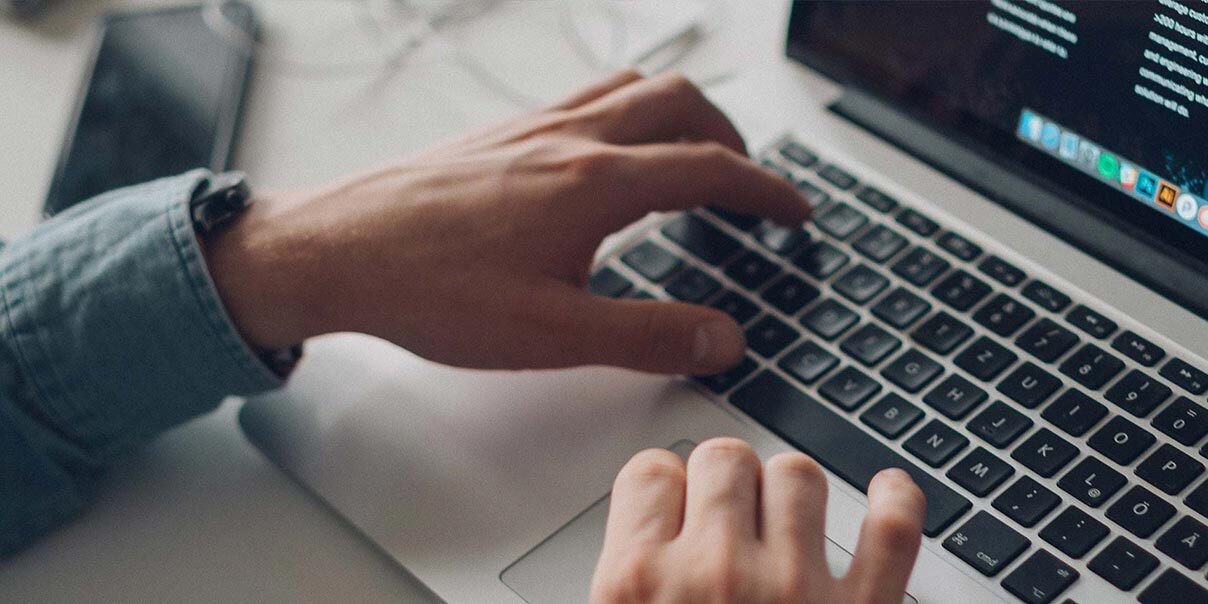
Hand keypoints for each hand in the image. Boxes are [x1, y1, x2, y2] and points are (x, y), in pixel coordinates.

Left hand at [204, 70, 809, 374]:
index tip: (794, 211)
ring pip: (632, 88)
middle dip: (732, 136)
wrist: (333, 252)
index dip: (766, 190)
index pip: (709, 168)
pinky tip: (608, 153)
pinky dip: (626, 110)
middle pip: (680, 103)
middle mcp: (568, 138)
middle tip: (749, 181)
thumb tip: (721, 338)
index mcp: (594, 184)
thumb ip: (647, 336)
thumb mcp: (551, 335)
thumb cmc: (428, 289)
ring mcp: (531, 127)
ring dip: (680, 112)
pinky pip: (584, 96)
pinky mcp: (499, 133)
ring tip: (694, 153)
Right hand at [590, 438, 924, 603]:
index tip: (676, 508)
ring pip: (796, 473)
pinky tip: (888, 492)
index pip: (651, 471)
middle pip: (723, 457)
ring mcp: (793, 590)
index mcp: (636, 584)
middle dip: (726, 484)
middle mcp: (713, 576)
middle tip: (728, 524)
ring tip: (784, 528)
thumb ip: (624, 578)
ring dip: (791, 493)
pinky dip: (897, 502)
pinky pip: (893, 529)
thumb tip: (643, 526)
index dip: (666, 488)